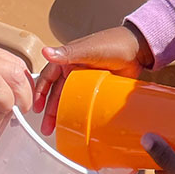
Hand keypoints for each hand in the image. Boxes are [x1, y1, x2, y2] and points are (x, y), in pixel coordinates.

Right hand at [34, 24, 153, 135]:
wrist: (138, 49)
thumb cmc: (113, 43)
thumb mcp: (89, 50)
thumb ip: (68, 53)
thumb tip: (46, 52)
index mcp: (68, 59)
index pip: (48, 76)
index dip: (40, 92)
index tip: (36, 107)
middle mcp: (74, 69)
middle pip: (57, 92)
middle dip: (50, 109)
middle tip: (47, 127)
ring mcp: (86, 79)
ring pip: (69, 99)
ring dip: (62, 113)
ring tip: (57, 130)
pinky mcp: (97, 88)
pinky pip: (84, 101)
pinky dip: (78, 112)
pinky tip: (76, 124)